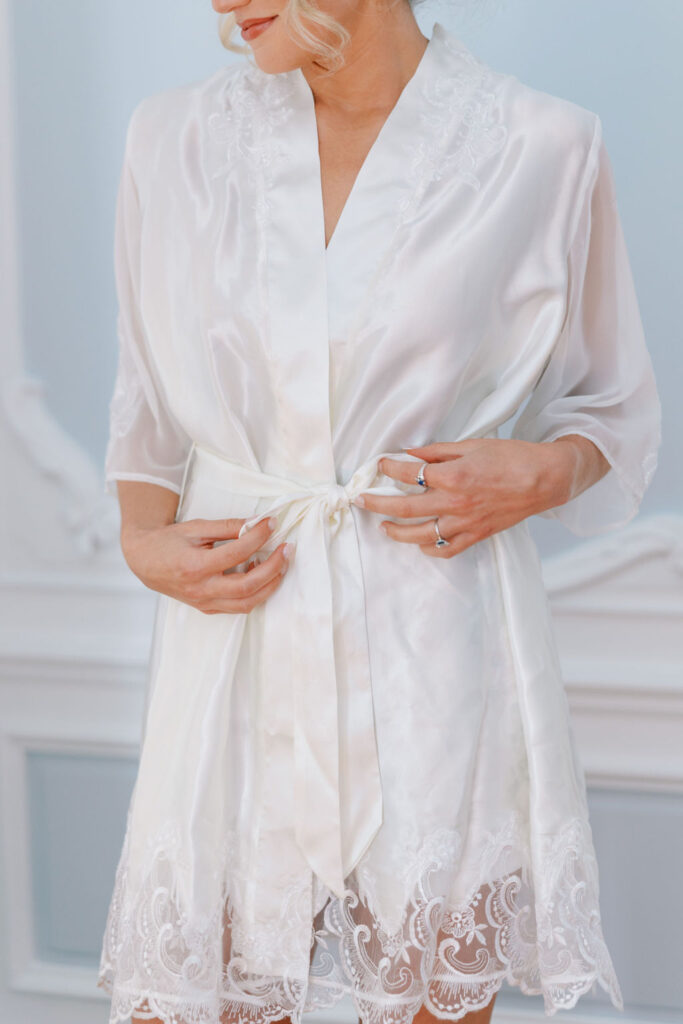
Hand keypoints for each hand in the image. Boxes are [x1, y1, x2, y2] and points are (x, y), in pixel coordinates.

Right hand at [121, 515, 293, 612]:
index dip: (259, 537)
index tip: (272, 523)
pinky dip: (255, 593)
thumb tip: (257, 523)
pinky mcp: (207, 608)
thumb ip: (227, 527)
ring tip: (282, 564)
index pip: (237, 553)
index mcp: (195, 566)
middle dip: (274, 567)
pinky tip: (262, 576)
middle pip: (248, 586)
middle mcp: (201, 589)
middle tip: (288, 549)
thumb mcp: (196, 528)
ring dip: (270, 584)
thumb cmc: (169, 542)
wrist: (144, 560)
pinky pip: (238, 607)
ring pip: (247, 603)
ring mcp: (204, 602)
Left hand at [353, 438, 578, 557]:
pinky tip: (421, 543)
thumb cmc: (512, 457)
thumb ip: (439, 452)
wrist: (545, 479)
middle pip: (404, 508)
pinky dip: (430, 548)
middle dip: (377, 504)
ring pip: (421, 535)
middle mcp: (455, 503)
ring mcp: (465, 523)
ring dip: (397, 532)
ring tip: (384, 526)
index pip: (409, 474)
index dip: (389, 469)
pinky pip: (446, 549)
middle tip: (361, 500)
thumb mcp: (473, 445)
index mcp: (453, 476)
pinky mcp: (476, 535)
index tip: (379, 465)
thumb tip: (411, 453)